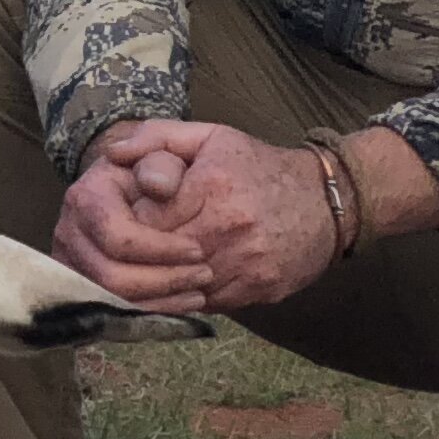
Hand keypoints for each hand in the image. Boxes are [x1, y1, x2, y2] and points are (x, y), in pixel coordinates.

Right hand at [48, 144, 217, 309]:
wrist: (153, 192)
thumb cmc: (171, 170)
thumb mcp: (177, 146)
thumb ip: (162, 149)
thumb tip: (153, 183)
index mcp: (87, 195)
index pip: (118, 237)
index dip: (160, 250)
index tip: (199, 250)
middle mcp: (70, 231)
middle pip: (111, 276)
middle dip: (164, 280)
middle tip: (204, 274)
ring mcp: (73, 263)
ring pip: (111, 299)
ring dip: (160, 301)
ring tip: (199, 291)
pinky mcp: (83, 287)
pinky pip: (112, 312)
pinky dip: (150, 313)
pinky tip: (182, 303)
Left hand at [92, 118, 338, 312]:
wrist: (327, 200)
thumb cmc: (258, 165)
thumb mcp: (210, 136)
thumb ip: (156, 138)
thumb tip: (112, 153)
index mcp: (212, 187)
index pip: (144, 220)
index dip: (126, 225)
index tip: (122, 222)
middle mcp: (230, 228)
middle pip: (159, 257)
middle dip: (137, 257)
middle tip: (127, 251)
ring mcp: (248, 263)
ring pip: (181, 287)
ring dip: (161, 281)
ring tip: (150, 268)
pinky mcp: (260, 289)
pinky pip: (209, 302)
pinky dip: (189, 296)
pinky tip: (181, 282)